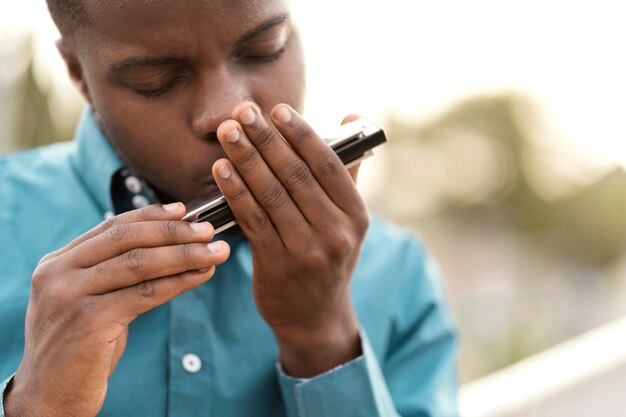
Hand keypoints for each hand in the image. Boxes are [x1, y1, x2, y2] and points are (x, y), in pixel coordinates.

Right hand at [4, 204, 228, 416]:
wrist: (48, 399)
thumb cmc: (77, 350)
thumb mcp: (89, 302)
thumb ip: (114, 274)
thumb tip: (167, 247)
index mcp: (56, 264)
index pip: (110, 228)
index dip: (150, 216)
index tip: (183, 210)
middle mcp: (57, 274)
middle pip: (126, 239)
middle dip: (173, 232)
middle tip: (208, 231)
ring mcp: (69, 297)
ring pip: (139, 264)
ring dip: (185, 255)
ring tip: (217, 252)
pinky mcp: (89, 322)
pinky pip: (145, 293)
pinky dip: (180, 281)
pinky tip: (201, 275)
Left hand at [212, 103, 368, 376]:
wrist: (315, 317)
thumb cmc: (329, 257)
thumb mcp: (349, 220)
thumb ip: (346, 170)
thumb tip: (351, 115)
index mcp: (356, 215)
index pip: (328, 165)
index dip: (302, 134)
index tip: (278, 110)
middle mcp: (336, 232)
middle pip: (296, 175)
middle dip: (266, 139)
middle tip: (243, 111)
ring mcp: (306, 250)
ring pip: (271, 194)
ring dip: (246, 159)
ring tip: (227, 131)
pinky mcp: (276, 265)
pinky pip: (252, 220)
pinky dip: (235, 191)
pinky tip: (221, 169)